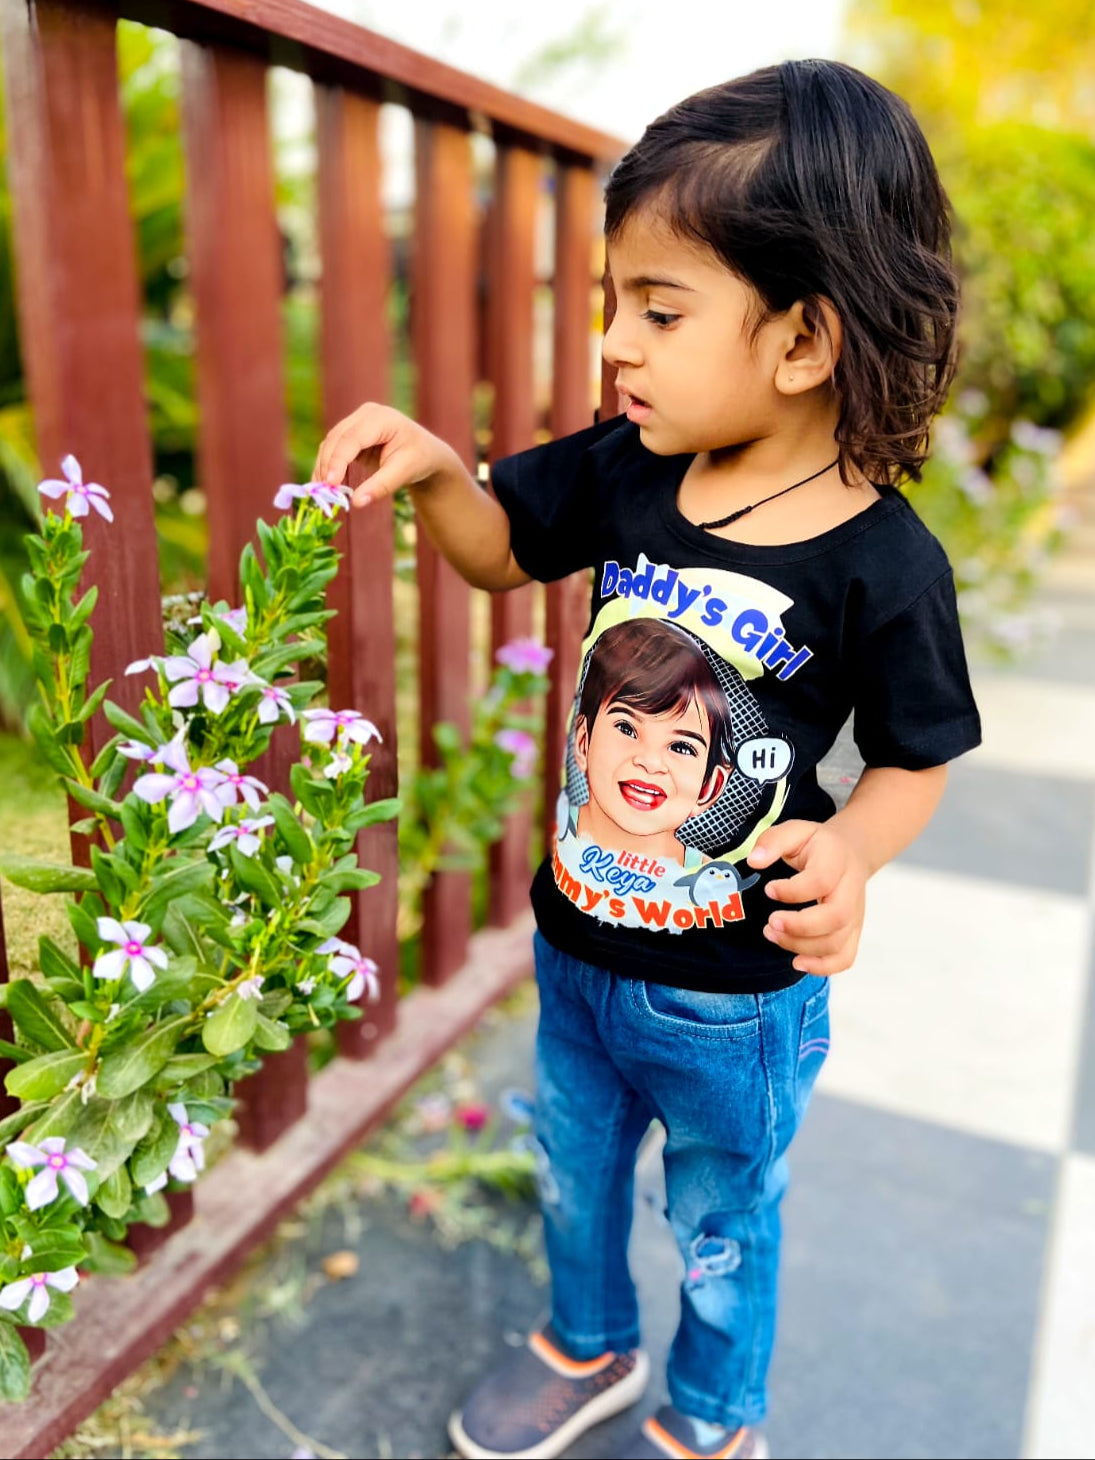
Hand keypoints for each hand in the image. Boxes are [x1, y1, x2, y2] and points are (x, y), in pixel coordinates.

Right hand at [314, 401, 461, 506]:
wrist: (426, 453)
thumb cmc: (419, 460)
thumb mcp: (404, 473)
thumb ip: (380, 486)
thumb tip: (356, 503)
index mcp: (381, 418)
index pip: (352, 438)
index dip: (338, 460)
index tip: (330, 483)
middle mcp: (365, 414)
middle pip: (337, 439)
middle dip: (327, 465)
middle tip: (323, 492)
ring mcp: (356, 421)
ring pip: (331, 443)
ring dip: (323, 466)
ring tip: (322, 491)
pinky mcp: (351, 433)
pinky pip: (333, 448)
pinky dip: (327, 465)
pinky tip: (324, 484)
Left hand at [746, 819, 868, 975]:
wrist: (851, 852)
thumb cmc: (817, 844)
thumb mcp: (795, 831)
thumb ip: (773, 841)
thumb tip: (754, 861)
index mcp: (836, 860)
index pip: (821, 881)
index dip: (793, 891)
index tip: (769, 890)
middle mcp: (851, 889)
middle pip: (836, 916)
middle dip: (800, 926)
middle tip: (770, 923)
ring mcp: (855, 914)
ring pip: (837, 941)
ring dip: (802, 946)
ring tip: (772, 934)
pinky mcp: (853, 931)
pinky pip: (845, 957)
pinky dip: (823, 966)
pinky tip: (797, 962)